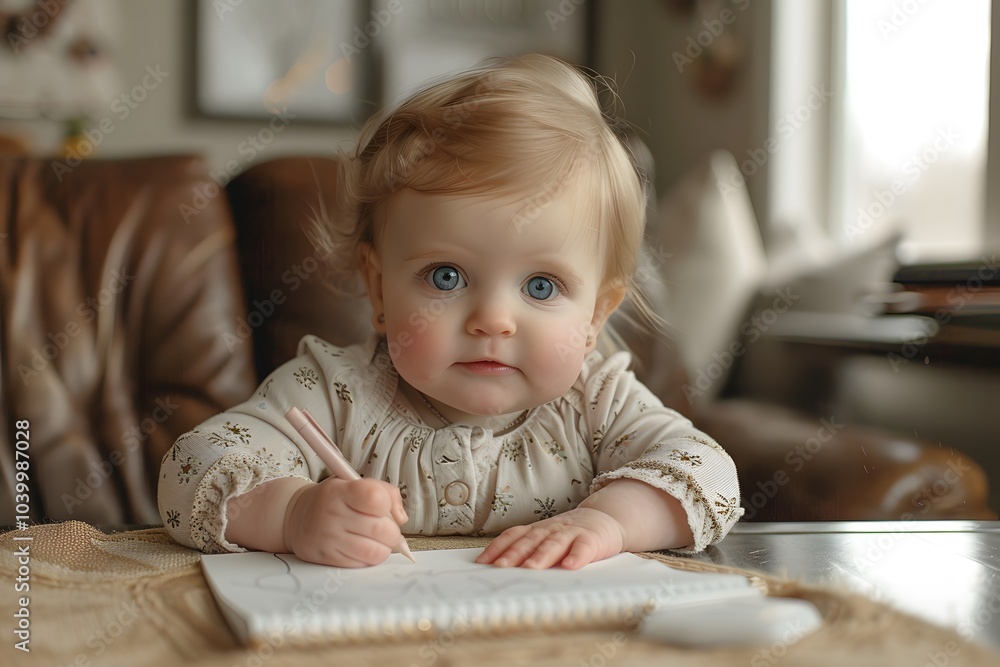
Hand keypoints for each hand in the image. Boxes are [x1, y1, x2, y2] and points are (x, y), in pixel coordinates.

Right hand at [283, 477, 407, 566]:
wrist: (297, 516)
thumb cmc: (335, 499)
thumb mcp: (355, 483)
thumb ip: (386, 493)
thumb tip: (401, 518)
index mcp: (340, 491)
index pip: (376, 498)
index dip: (388, 504)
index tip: (383, 506)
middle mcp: (332, 514)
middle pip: (381, 529)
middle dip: (392, 531)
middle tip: (386, 528)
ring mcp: (328, 539)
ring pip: (375, 552)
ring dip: (384, 548)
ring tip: (377, 540)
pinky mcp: (327, 558)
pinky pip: (362, 564)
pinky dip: (370, 558)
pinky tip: (363, 547)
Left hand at [475, 507, 624, 569]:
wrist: (604, 519)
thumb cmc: (569, 535)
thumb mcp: (546, 538)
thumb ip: (528, 550)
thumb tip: (498, 570)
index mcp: (537, 530)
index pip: (513, 536)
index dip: (497, 547)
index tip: (481, 562)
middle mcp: (551, 529)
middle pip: (529, 541)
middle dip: (513, 554)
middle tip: (499, 568)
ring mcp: (571, 533)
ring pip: (554, 543)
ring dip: (541, 556)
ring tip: (530, 568)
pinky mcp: (592, 540)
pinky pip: (583, 547)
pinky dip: (576, 556)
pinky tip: (570, 566)